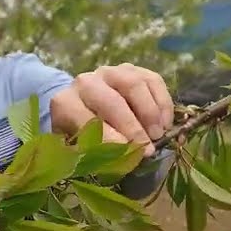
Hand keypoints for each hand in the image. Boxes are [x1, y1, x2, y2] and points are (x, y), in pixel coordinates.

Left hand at [50, 63, 174, 155]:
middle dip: (133, 127)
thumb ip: (96, 154)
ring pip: (134, 85)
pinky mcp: (133, 69)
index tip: (132, 155)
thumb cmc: (83, 134)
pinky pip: (152, 80)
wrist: (85, 107)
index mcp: (65, 104)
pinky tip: (165, 123)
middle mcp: (85, 82)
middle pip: (112, 101)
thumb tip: (126, 161)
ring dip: (150, 113)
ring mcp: (110, 72)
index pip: (87, 120)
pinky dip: (162, 103)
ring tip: (158, 135)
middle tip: (149, 149)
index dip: (111, 139)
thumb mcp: (80, 148)